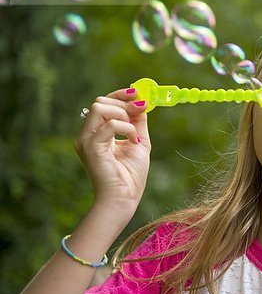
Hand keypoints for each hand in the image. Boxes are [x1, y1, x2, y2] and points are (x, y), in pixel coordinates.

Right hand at [75, 88, 150, 217]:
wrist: (125, 198)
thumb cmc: (131, 175)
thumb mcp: (140, 142)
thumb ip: (139, 122)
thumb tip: (142, 102)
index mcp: (97, 133)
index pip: (104, 103)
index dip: (121, 95)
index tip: (139, 95)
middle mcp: (88, 135)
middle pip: (100, 102)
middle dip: (124, 102)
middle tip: (141, 113)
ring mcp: (86, 140)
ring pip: (100, 107)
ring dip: (123, 114)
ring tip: (135, 133)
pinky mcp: (90, 147)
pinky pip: (109, 124)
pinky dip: (127, 128)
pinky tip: (134, 142)